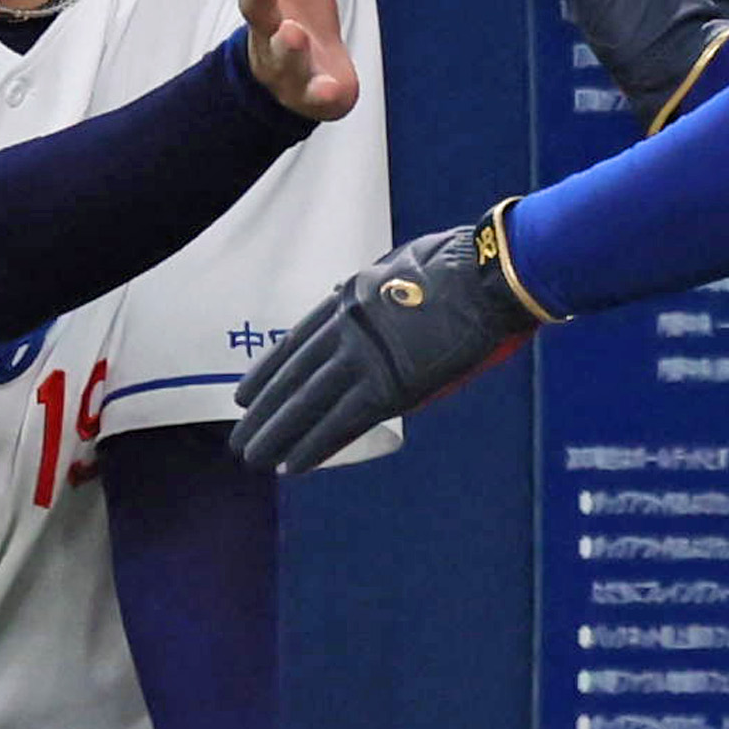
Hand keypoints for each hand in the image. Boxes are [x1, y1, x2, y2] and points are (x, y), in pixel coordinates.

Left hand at [229, 211, 545, 472]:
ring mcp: (364, 359)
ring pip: (307, 405)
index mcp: (346, 299)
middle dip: (263, 413)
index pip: (293, 344)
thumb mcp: (398, 263)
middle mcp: (344, 330)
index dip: (266, 373)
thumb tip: (350, 292)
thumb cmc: (459, 264)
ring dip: (277, 436)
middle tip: (240, 439)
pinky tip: (293, 466)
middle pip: (292, 379)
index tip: (243, 396)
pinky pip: (343, 423)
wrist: (487, 275)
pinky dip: (315, 447)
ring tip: (254, 459)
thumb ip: (370, 288)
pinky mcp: (390, 386)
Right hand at [240, 0, 356, 122]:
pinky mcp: (310, 90)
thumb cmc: (293, 4)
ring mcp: (287, 60)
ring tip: (293, 31)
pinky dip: (319, 93)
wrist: (307, 70)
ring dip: (286, 42)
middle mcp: (268, 24)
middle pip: (256, 8)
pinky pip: (313, 94)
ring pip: (281, 53)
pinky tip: (329, 89)